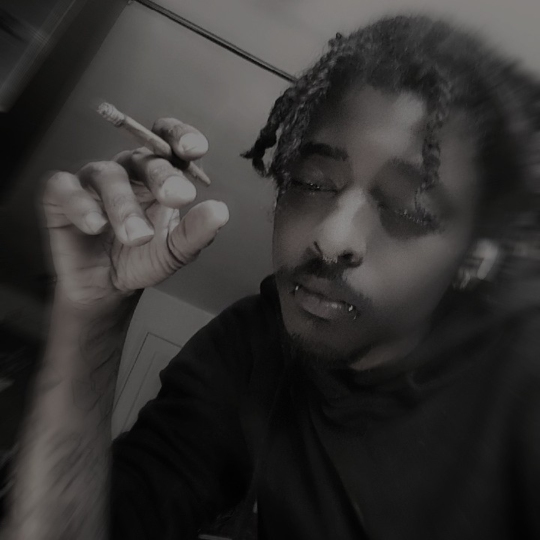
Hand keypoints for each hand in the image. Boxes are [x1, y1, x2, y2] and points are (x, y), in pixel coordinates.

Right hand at [42, 118, 228, 306]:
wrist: (108, 287)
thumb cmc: (142, 259)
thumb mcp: (175, 250)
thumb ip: (196, 232)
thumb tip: (220, 211)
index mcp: (158, 176)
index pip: (168, 143)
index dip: (180, 137)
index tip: (195, 149)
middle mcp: (127, 171)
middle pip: (143, 158)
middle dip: (162, 175)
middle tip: (178, 196)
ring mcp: (94, 182)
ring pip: (107, 175)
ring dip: (124, 205)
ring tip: (137, 236)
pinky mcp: (62, 196)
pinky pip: (65, 188)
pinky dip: (81, 205)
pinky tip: (96, 226)